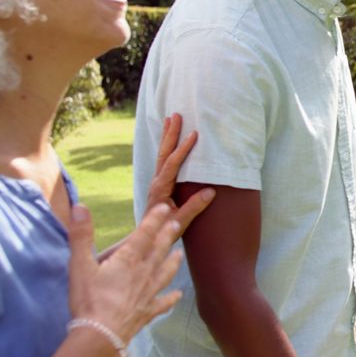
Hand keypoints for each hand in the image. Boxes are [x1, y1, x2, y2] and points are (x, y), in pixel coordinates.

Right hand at [66, 202, 184, 347]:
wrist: (101, 334)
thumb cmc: (89, 299)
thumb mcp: (80, 264)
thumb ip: (81, 235)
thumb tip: (79, 207)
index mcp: (128, 259)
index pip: (145, 234)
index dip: (155, 219)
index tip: (165, 207)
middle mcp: (144, 273)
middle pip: (159, 250)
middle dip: (167, 236)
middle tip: (176, 224)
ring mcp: (149, 292)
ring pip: (166, 273)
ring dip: (173, 262)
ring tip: (179, 254)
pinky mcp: (148, 311)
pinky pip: (163, 303)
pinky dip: (171, 298)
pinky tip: (178, 295)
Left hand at [145, 113, 212, 236]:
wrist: (144, 241)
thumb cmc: (162, 232)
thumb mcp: (179, 222)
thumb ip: (193, 207)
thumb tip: (211, 191)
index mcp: (161, 188)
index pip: (172, 164)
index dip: (183, 149)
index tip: (194, 135)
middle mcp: (157, 182)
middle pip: (164, 153)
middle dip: (170, 134)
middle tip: (176, 116)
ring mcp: (157, 182)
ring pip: (162, 154)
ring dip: (167, 136)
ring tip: (171, 119)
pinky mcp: (160, 184)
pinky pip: (164, 160)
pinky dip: (167, 147)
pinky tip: (170, 140)